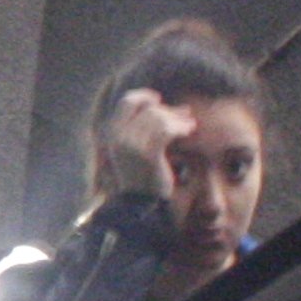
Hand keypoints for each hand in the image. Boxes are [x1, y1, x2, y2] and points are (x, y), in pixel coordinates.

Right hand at [93, 90, 199, 204]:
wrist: (139, 204)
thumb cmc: (144, 175)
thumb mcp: (142, 147)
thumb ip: (154, 126)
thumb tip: (182, 108)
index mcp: (112, 134)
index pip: (127, 101)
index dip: (145, 97)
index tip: (159, 100)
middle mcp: (118, 137)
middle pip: (148, 109)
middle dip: (168, 111)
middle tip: (184, 116)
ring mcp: (132, 146)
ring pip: (158, 118)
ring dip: (177, 119)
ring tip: (189, 126)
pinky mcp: (148, 154)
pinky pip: (166, 130)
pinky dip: (180, 128)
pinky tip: (188, 131)